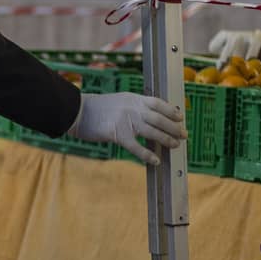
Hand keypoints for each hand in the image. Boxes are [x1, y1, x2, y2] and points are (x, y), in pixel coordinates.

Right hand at [68, 92, 185, 165]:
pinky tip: (156, 161)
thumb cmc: (95, 108)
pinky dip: (148, 155)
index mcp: (132, 98)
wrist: (76, 111)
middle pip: (159, 119)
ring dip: (166, 140)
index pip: (158, 103)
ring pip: (153, 132)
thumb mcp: (117, 101)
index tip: (180, 117)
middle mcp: (132, 108)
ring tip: (175, 145)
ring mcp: (125, 121)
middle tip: (183, 135)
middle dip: (174, 128)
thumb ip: (132, 107)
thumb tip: (149, 118)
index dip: (171, 111)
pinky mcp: (118, 135)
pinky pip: (137, 147)